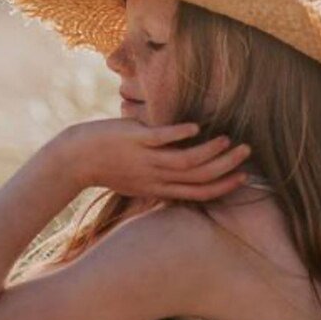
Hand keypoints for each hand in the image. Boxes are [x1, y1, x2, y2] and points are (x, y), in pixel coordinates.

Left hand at [58, 117, 252, 200]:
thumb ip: (160, 176)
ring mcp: (145, 159)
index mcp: (158, 188)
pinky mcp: (134, 140)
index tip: (243, 176)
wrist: (74, 160)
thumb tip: (180, 168)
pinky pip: (160, 139)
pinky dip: (178, 135)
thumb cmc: (106, 167)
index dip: (222, 186)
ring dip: (208, 152)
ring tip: (228, 139)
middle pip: (197, 177)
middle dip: (225, 167)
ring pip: (184, 161)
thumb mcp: (136, 179)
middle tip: (246, 152)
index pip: (198, 192)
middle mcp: (155, 177)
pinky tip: (195, 127)